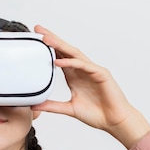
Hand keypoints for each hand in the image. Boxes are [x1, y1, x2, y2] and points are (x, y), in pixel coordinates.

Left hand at [32, 25, 149, 148]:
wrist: (114, 121)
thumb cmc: (96, 114)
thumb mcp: (69, 109)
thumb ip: (52, 106)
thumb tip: (35, 106)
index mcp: (74, 76)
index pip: (59, 56)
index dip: (48, 47)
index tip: (36, 39)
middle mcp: (82, 70)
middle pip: (65, 50)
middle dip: (52, 39)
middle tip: (38, 29)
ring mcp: (91, 70)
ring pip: (74, 54)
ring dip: (60, 45)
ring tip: (46, 38)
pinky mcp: (100, 74)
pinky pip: (83, 65)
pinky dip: (71, 62)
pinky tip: (58, 61)